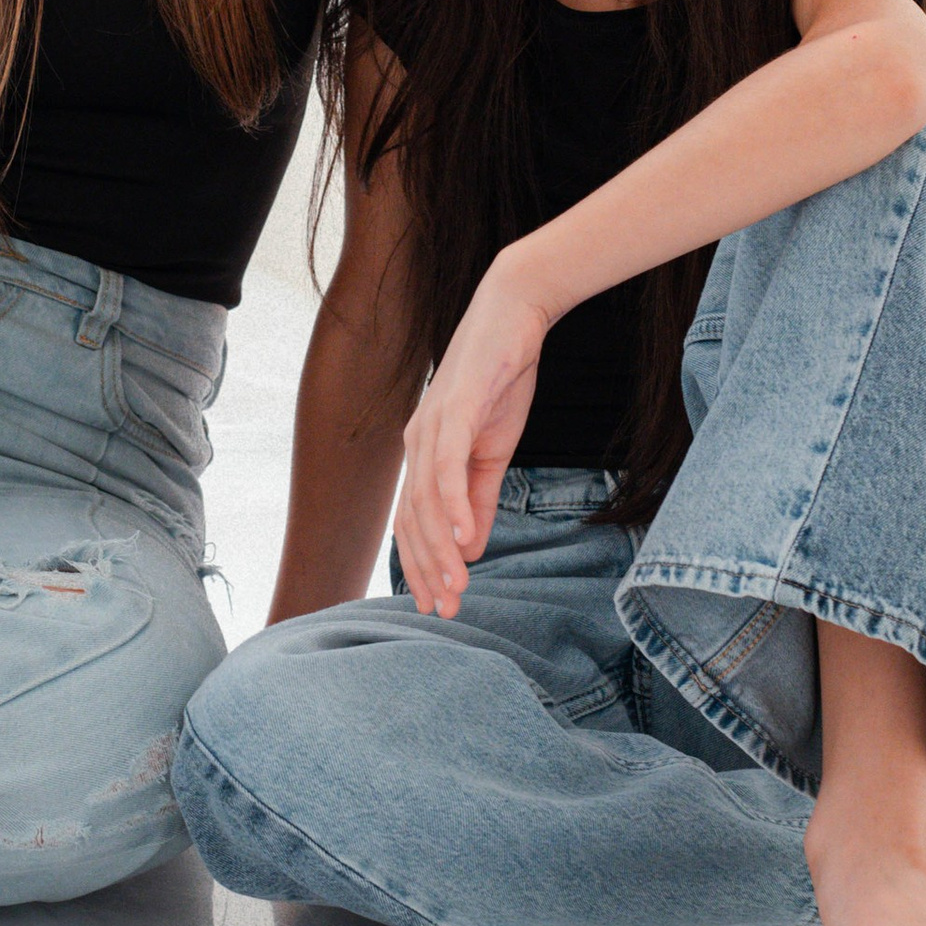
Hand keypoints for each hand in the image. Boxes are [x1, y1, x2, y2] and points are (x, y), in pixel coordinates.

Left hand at [393, 258, 552, 615]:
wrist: (514, 314)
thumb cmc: (501, 379)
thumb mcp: (493, 450)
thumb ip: (478, 499)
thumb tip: (467, 549)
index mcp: (424, 452)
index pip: (413, 522)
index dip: (423, 566)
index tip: (440, 605)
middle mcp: (417, 441)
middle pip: (412, 520)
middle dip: (427, 570)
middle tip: (445, 610)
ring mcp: (432, 424)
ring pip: (425, 501)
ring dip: (439, 549)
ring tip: (455, 587)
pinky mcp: (455, 408)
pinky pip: (447, 465)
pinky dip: (452, 504)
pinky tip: (463, 538)